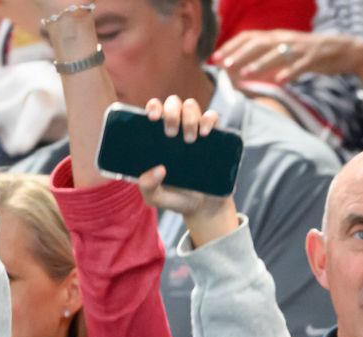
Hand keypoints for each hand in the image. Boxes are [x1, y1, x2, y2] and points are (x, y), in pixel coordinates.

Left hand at [136, 96, 239, 247]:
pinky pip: (213, 117)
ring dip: (189, 117)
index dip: (153, 107)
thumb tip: (158, 168)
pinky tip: (205, 134)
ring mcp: (196, 131)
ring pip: (191, 106)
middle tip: (171, 134)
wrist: (204, 208)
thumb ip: (147, 186)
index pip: (154, 110)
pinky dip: (209, 119)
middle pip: (173, 103)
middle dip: (171, 113)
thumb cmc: (177, 198)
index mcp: (158, 137)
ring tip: (190, 140)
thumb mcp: (156, 197)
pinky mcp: (215, 138)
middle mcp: (177, 129)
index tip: (152, 118)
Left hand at [213, 30, 362, 83]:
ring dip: (259, 64)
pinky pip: (299, 66)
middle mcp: (285, 39)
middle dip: (239, 54)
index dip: (231, 46)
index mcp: (277, 37)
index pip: (249, 38)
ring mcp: (299, 48)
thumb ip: (271, 58)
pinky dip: (289, 73)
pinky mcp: (314, 58)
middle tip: (223, 65)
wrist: (344, 49)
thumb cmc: (314, 54)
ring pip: (275, 54)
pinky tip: (280, 81)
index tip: (216, 57)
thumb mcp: (289, 52)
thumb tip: (250, 68)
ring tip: (245, 74)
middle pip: (257, 44)